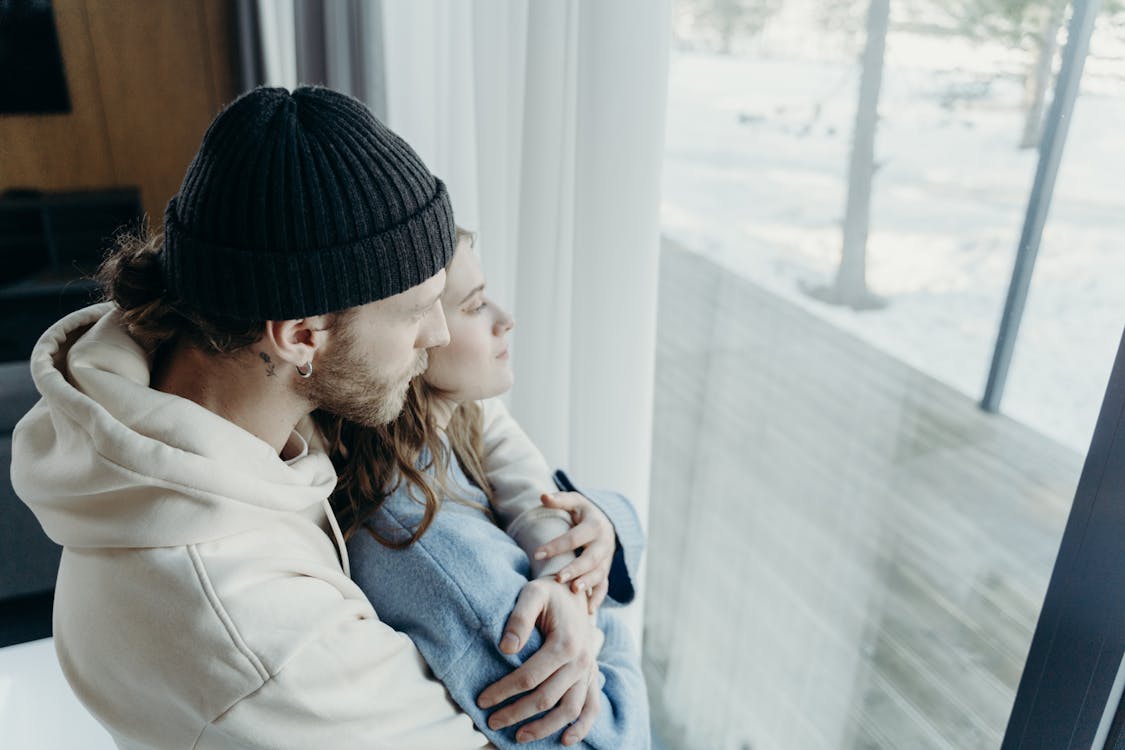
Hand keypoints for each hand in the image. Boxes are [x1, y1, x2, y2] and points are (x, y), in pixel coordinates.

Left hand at [477, 578, 602, 743]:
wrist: (575, 591)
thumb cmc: (549, 593)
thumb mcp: (531, 594)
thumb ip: (519, 618)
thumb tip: (506, 647)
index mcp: (565, 643)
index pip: (530, 677)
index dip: (504, 691)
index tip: (483, 700)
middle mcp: (581, 660)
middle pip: (546, 697)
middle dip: (516, 712)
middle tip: (492, 721)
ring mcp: (589, 670)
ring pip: (569, 709)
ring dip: (544, 727)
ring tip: (518, 736)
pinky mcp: (592, 675)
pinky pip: (592, 707)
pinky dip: (582, 727)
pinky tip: (565, 741)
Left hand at [534, 492, 615, 612]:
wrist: (607, 522)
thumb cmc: (584, 513)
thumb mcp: (575, 501)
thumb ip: (559, 500)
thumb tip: (542, 496)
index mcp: (595, 526)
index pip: (574, 537)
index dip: (556, 546)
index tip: (537, 554)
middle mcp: (604, 543)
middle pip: (591, 558)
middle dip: (575, 569)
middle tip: (558, 578)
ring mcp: (607, 559)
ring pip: (599, 573)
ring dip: (587, 583)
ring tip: (573, 591)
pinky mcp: (606, 571)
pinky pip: (605, 586)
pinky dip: (598, 598)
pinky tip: (588, 610)